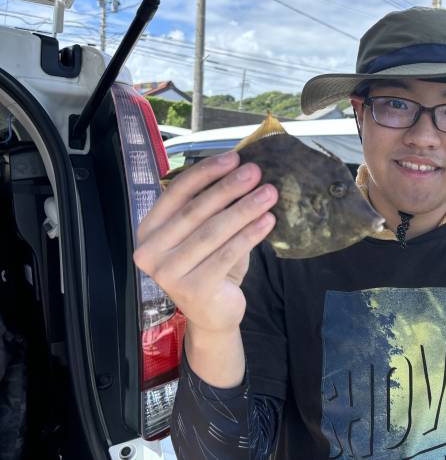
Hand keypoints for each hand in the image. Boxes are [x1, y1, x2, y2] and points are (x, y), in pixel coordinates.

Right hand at [133, 151, 277, 333]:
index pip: (176, 193)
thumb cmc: (209, 266)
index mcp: (149, 231)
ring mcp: (168, 273)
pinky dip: (250, 235)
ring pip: (213, 231)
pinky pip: (227, 254)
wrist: (213, 315)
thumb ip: (214, 207)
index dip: (206, 173)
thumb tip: (243, 169)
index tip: (234, 157)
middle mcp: (150, 252)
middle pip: (196, 211)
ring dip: (244, 208)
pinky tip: (269, 221)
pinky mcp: (193, 289)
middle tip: (256, 172)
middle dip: (229, 188)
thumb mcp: (206, 233)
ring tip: (269, 194)